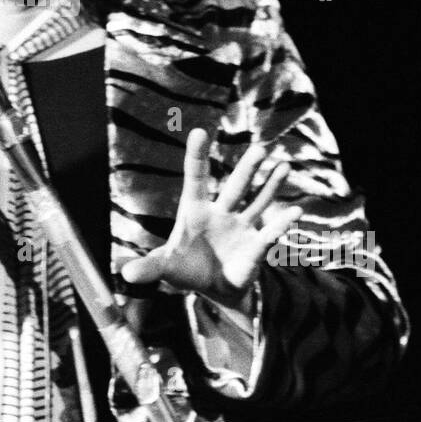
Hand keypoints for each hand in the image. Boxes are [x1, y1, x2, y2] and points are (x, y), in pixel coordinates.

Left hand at [120, 127, 303, 309]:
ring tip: (284, 165)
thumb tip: (124, 274)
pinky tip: (296, 212)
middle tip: (259, 149)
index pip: (196, 177)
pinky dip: (283, 224)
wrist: (214, 290)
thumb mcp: (165, 269)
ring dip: (271, 185)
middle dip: (247, 170)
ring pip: (258, 201)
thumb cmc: (187, 271)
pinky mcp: (256, 246)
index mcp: (195, 211)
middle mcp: (221, 212)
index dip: (197, 156)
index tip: (199, 132)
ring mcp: (241, 226)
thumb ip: (148, 268)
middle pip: (235, 186)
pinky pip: (270, 233)